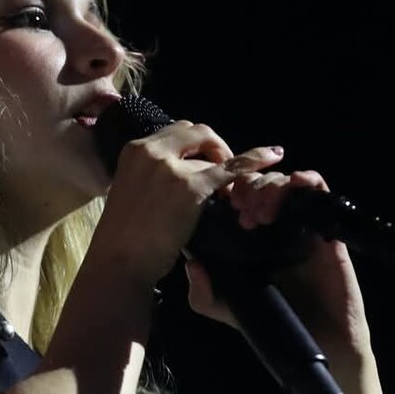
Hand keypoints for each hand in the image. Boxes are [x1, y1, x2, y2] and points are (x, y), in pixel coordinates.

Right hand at [92, 121, 284, 284]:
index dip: (195, 146)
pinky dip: (255, 159)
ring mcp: (172, 168)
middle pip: (195, 132)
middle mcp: (152, 150)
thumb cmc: (124, 236)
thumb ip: (152, 173)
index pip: (175, 132)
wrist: (120, 261)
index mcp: (135, 149)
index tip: (204, 162)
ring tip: (230, 190)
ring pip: (212, 153)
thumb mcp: (131, 190)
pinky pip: (232, 167)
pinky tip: (274, 156)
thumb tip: (181, 171)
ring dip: (225, 164)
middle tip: (221, 172)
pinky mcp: (191, 187)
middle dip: (214, 147)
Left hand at [186, 165, 373, 364]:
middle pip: (260, 182)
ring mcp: (301, 225)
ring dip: (270, 186)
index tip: (220, 203)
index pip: (238, 197)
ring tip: (260, 213)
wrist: (318, 342)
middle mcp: (275, 227)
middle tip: (240, 208)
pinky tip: (293, 188)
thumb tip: (191, 263)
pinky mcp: (326, 228)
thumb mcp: (229, 310)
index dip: (227, 190)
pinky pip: (319, 192)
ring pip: (286, 182)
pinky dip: (306, 180)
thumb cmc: (276, 323)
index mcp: (250, 239)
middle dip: (247, 187)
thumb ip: (204, 294)